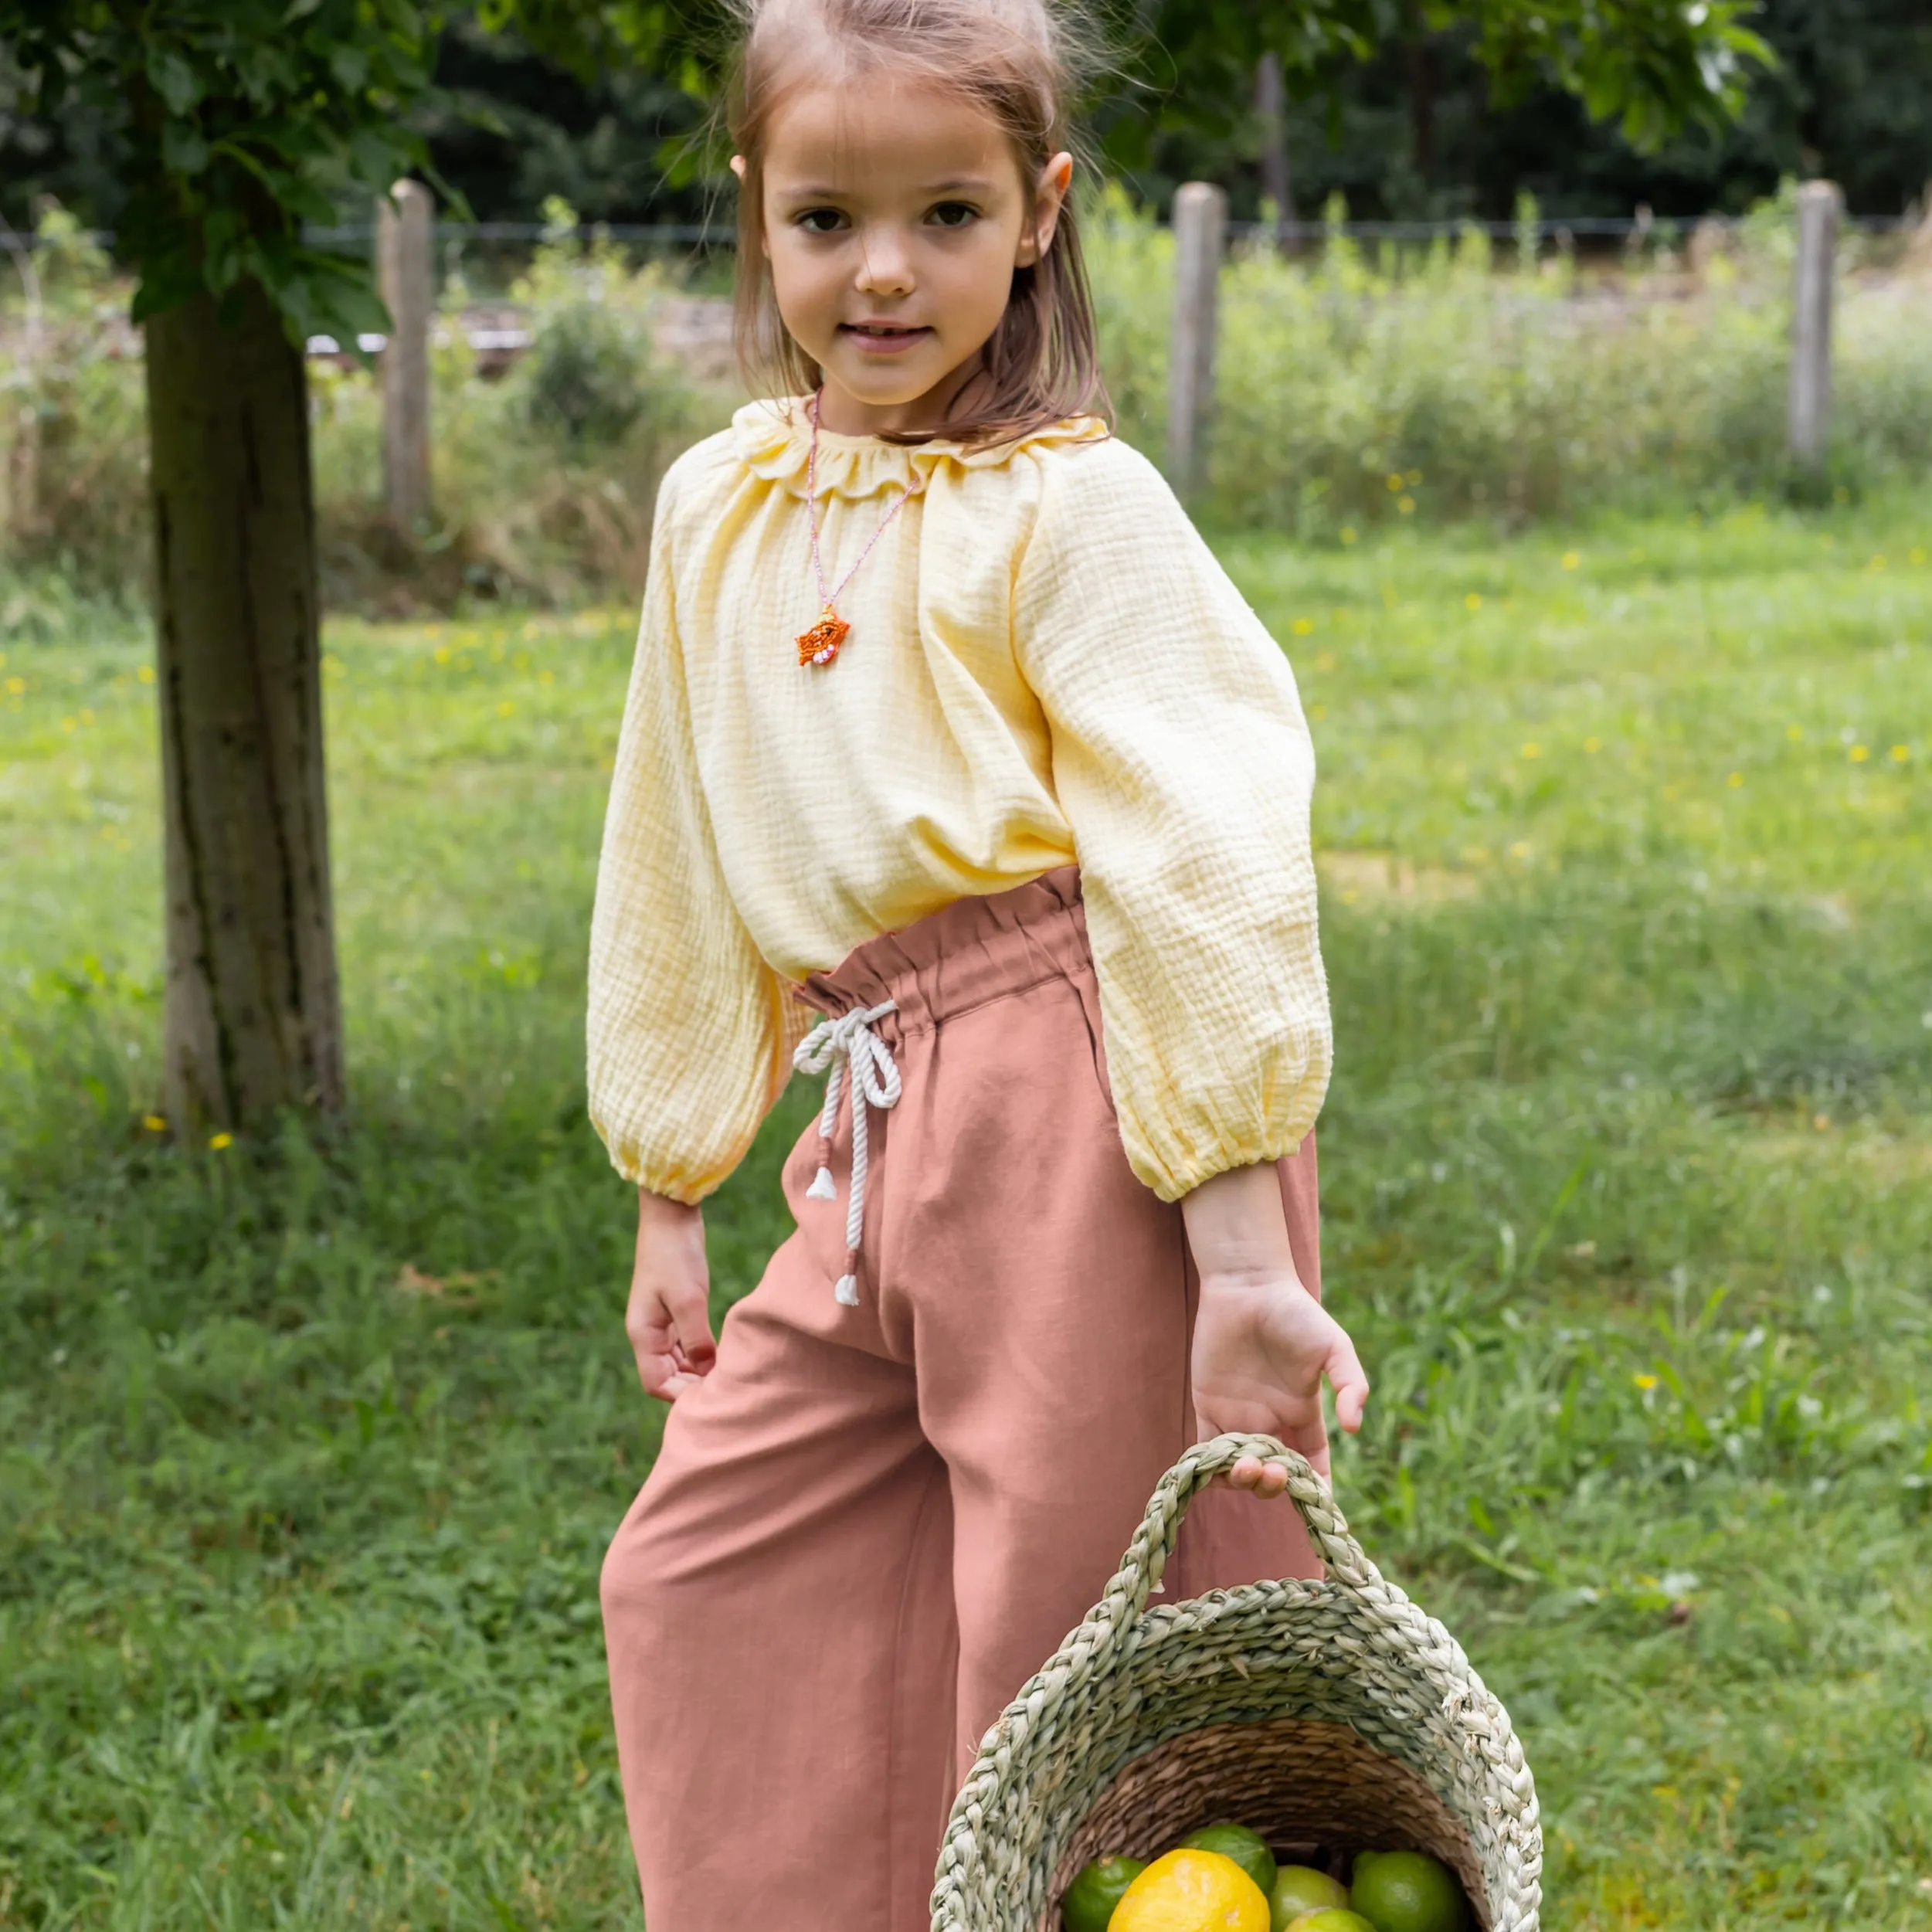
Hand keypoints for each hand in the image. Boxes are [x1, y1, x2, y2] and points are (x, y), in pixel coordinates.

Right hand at [626, 1188, 714, 1400]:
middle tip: (728, 1388)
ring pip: (679, 1363)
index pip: (656, 1383)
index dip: (681, 1395)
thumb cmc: (675, 1256)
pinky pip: (687, 1345)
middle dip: (694, 1386)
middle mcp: (649, 1335)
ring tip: (730, 1374)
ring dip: (700, 1371)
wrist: (672, 1218)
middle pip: (668, 1377)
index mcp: (643, 1335)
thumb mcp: (689, 1299)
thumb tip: (708, 1371)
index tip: (712, 1395)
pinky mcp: (676, 1312)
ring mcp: (662, 1324)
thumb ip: (696, 1338)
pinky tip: (724, 1354)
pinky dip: (703, 1354)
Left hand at [1190, 1272, 1368, 1481]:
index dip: (1316, 1489)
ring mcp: (1238, 1416)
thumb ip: (1351, 1383)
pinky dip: (1209, 1467)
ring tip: (1246, 1466)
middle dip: (1273, 1485)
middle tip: (1271, 1472)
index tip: (1318, 1504)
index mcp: (1302, 1413)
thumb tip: (1354, 1427)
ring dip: (1242, 1481)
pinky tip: (1217, 1466)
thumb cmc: (1295, 1313)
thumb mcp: (1334, 1346)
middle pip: (1273, 1474)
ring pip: (1238, 1469)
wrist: (1247, 1285)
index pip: (1312, 1464)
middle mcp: (1271, 1421)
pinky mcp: (1208, 1405)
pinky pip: (1205, 1449)